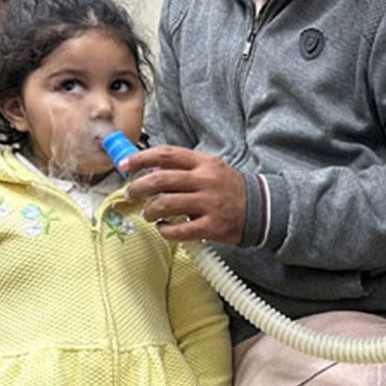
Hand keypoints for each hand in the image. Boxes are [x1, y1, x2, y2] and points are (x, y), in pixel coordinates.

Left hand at [122, 146, 245, 243]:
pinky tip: (164, 228)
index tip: (124, 166)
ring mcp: (208, 204)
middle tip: (130, 194)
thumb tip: (150, 169)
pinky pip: (179, 231)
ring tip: (148, 214)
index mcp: (203, 163)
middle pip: (161, 179)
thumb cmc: (228, 188)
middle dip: (138, 187)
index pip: (166, 154)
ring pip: (166, 205)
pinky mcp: (211, 226)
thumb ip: (183, 168)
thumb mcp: (210, 168)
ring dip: (150, 211)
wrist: (260, 208)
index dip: (141, 159)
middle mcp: (205, 180)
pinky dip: (165, 231)